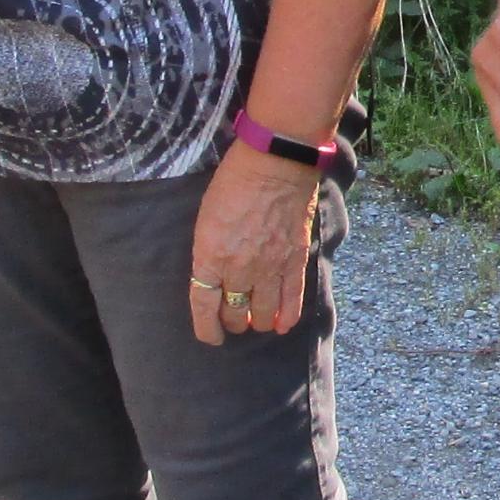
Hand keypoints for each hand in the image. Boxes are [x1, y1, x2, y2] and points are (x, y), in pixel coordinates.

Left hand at [188, 143, 321, 343]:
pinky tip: (282, 325)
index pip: (204, 305)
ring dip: (257, 322)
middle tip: (234, 321)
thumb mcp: (206, 217)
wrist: (276, 163)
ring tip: (256, 322)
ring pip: (262, 313)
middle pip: (233, 312)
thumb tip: (215, 275)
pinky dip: (287, 317)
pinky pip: (292, 300)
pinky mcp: (295, 260)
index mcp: (210, 256)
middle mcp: (239, 268)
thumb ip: (209, 251)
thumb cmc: (235, 181)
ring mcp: (270, 267)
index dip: (206, 327)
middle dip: (232, 322)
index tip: (210, 336)